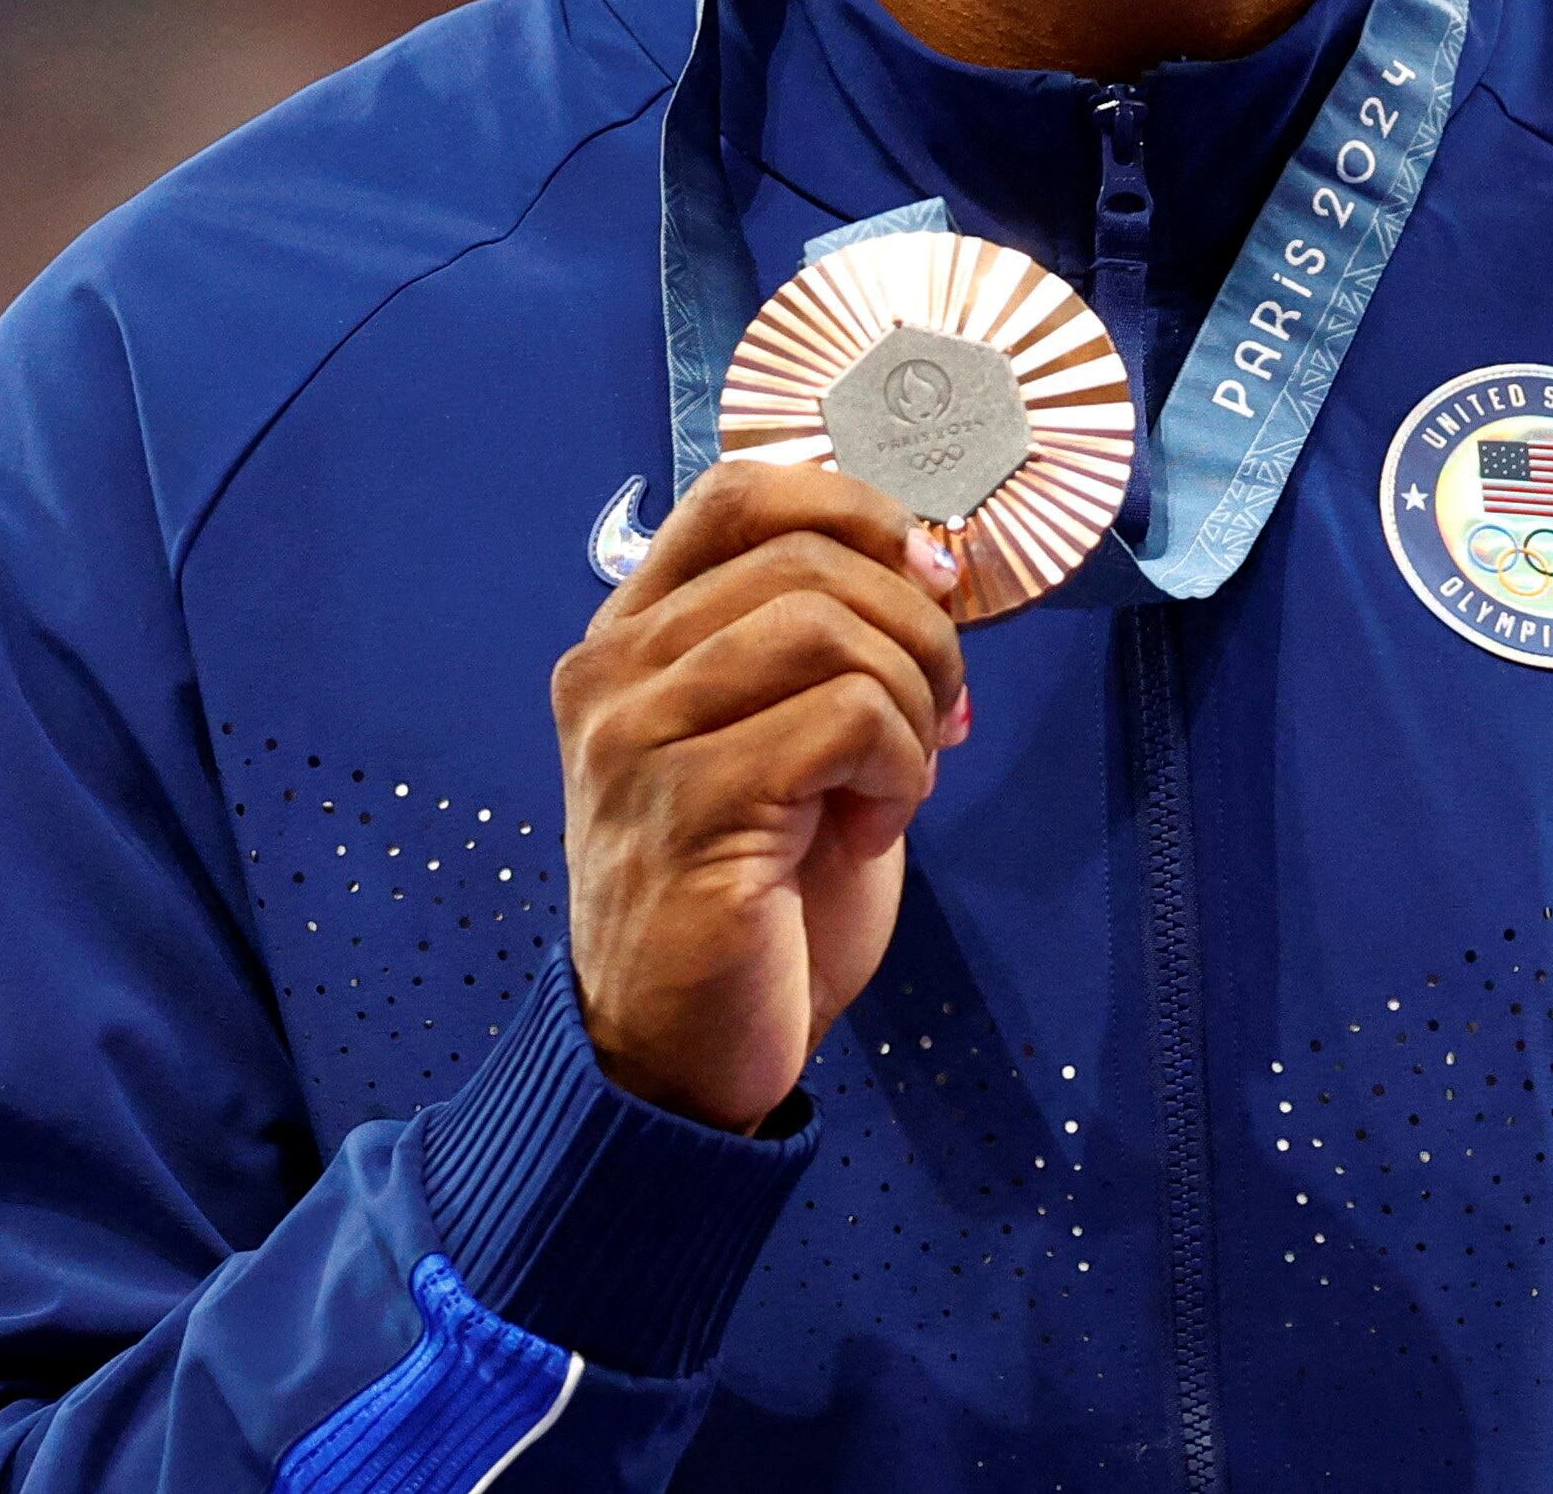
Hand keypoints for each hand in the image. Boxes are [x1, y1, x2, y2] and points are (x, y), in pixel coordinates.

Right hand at [554, 460, 971, 1132]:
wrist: (685, 1060)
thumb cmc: (755, 901)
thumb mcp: (789, 739)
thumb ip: (832, 646)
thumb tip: (935, 561)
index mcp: (631, 639)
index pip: (738, 492)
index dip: (856, 507)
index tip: (928, 572)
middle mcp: (613, 674)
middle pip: (809, 558)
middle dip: (917, 627)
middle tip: (939, 717)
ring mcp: (638, 740)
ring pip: (832, 627)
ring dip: (911, 700)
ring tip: (898, 781)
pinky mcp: (691, 809)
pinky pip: (849, 718)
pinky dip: (899, 767)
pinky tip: (869, 829)